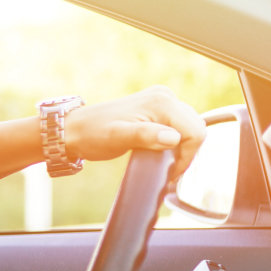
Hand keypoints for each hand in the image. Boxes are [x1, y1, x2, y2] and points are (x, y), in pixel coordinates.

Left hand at [60, 86, 204, 179]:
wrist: (74, 130)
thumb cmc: (92, 134)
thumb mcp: (118, 137)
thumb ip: (146, 136)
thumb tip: (173, 138)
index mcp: (162, 102)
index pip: (195, 132)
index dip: (187, 156)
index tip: (171, 173)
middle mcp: (165, 97)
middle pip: (195, 128)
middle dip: (187, 153)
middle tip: (169, 172)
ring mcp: (161, 101)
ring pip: (189, 128)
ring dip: (182, 148)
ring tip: (166, 166)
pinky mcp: (156, 109)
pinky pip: (178, 126)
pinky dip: (176, 142)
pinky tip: (163, 154)